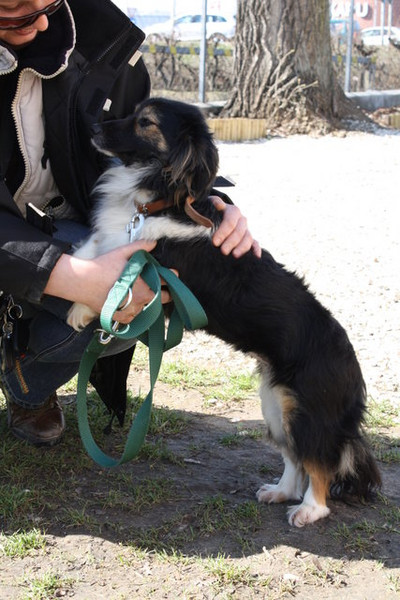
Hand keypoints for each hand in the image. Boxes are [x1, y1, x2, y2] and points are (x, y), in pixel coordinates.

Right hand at [45, 241, 174, 323]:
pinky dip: (133, 312)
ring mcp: (132, 310)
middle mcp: (141, 298)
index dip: (171, 277)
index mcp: (145, 283)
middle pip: (162, 298)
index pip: (165, 281)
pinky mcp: (122, 317)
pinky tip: (130, 305)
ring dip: (147, 303)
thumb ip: (140, 247)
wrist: (83, 281)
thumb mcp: (122, 253)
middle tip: (165, 291)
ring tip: (142, 296)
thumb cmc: (103, 266)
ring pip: (147, 309)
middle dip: (165, 294)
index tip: (174, 275)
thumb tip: (153, 243)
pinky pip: (134, 317)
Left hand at [210, 196, 260, 257]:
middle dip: (231, 242)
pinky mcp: (248, 238)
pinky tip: (256, 257)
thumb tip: (217, 204)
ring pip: (248, 238)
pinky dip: (256, 250)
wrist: (214, 216)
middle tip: (223, 251)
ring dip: (242, 247)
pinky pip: (255, 243)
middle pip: (239, 231)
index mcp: (232, 211)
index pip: (230, 221)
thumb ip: (211, 206)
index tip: (215, 242)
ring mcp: (245, 229)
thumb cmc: (209, 213)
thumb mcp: (208, 208)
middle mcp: (241, 219)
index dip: (223, 232)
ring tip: (235, 255)